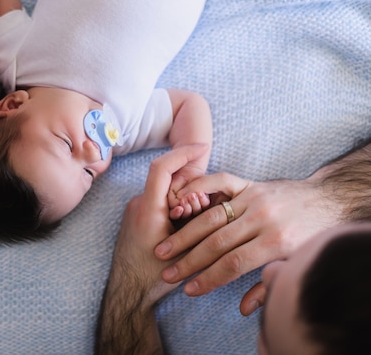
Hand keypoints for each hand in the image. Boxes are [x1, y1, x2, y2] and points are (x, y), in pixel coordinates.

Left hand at [111, 144, 209, 303]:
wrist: (129, 292)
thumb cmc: (154, 275)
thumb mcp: (182, 250)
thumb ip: (194, 223)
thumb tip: (206, 197)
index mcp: (148, 209)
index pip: (161, 168)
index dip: (182, 153)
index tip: (202, 147)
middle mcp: (138, 205)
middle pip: (168, 181)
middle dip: (190, 186)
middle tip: (204, 206)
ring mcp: (136, 211)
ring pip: (165, 193)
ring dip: (184, 199)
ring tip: (195, 219)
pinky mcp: (137, 218)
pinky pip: (159, 203)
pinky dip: (175, 207)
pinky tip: (186, 224)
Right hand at [154, 172, 338, 314]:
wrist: (329, 199)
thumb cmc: (310, 235)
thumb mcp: (294, 263)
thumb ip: (267, 284)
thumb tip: (245, 309)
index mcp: (275, 242)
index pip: (233, 264)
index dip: (208, 279)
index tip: (189, 290)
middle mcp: (262, 219)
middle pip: (216, 243)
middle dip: (189, 261)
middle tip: (168, 273)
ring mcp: (254, 198)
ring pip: (211, 217)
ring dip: (184, 234)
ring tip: (163, 249)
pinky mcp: (249, 183)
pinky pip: (218, 182)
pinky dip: (197, 188)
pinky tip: (178, 202)